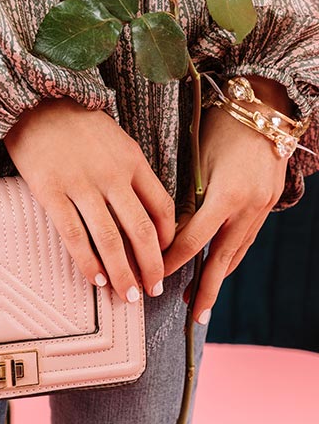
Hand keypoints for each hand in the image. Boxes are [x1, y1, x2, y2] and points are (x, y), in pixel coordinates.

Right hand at [2, 96, 174, 301]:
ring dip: (122, 273)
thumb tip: (142, 210)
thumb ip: (130, 172)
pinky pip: (74, 236)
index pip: (161, 207)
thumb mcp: (115, 139)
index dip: (167, 239)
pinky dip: (88, 262)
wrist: (32, 100)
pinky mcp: (51, 192)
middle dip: (150, 266)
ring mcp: (81, 184)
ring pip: (110, 239)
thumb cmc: (74, 122)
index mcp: (132, 160)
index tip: (165, 259)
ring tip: (128, 296)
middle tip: (153, 291)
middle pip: (140, 230)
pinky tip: (96, 280)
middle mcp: (111, 175)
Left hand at [162, 101, 288, 322]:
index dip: (173, 260)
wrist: (265, 107)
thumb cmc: (221, 127)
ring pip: (237, 252)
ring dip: (220, 278)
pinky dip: (231, 257)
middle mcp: (248, 208)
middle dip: (207, 289)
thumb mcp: (198, 161)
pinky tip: (220, 270)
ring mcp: (262, 208)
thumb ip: (186, 197)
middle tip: (193, 317)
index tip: (154, 276)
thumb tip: (165, 231)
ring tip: (203, 303)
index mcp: (226, 195)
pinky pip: (247, 240)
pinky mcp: (269, 205)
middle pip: (222, 258)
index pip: (194, 239)